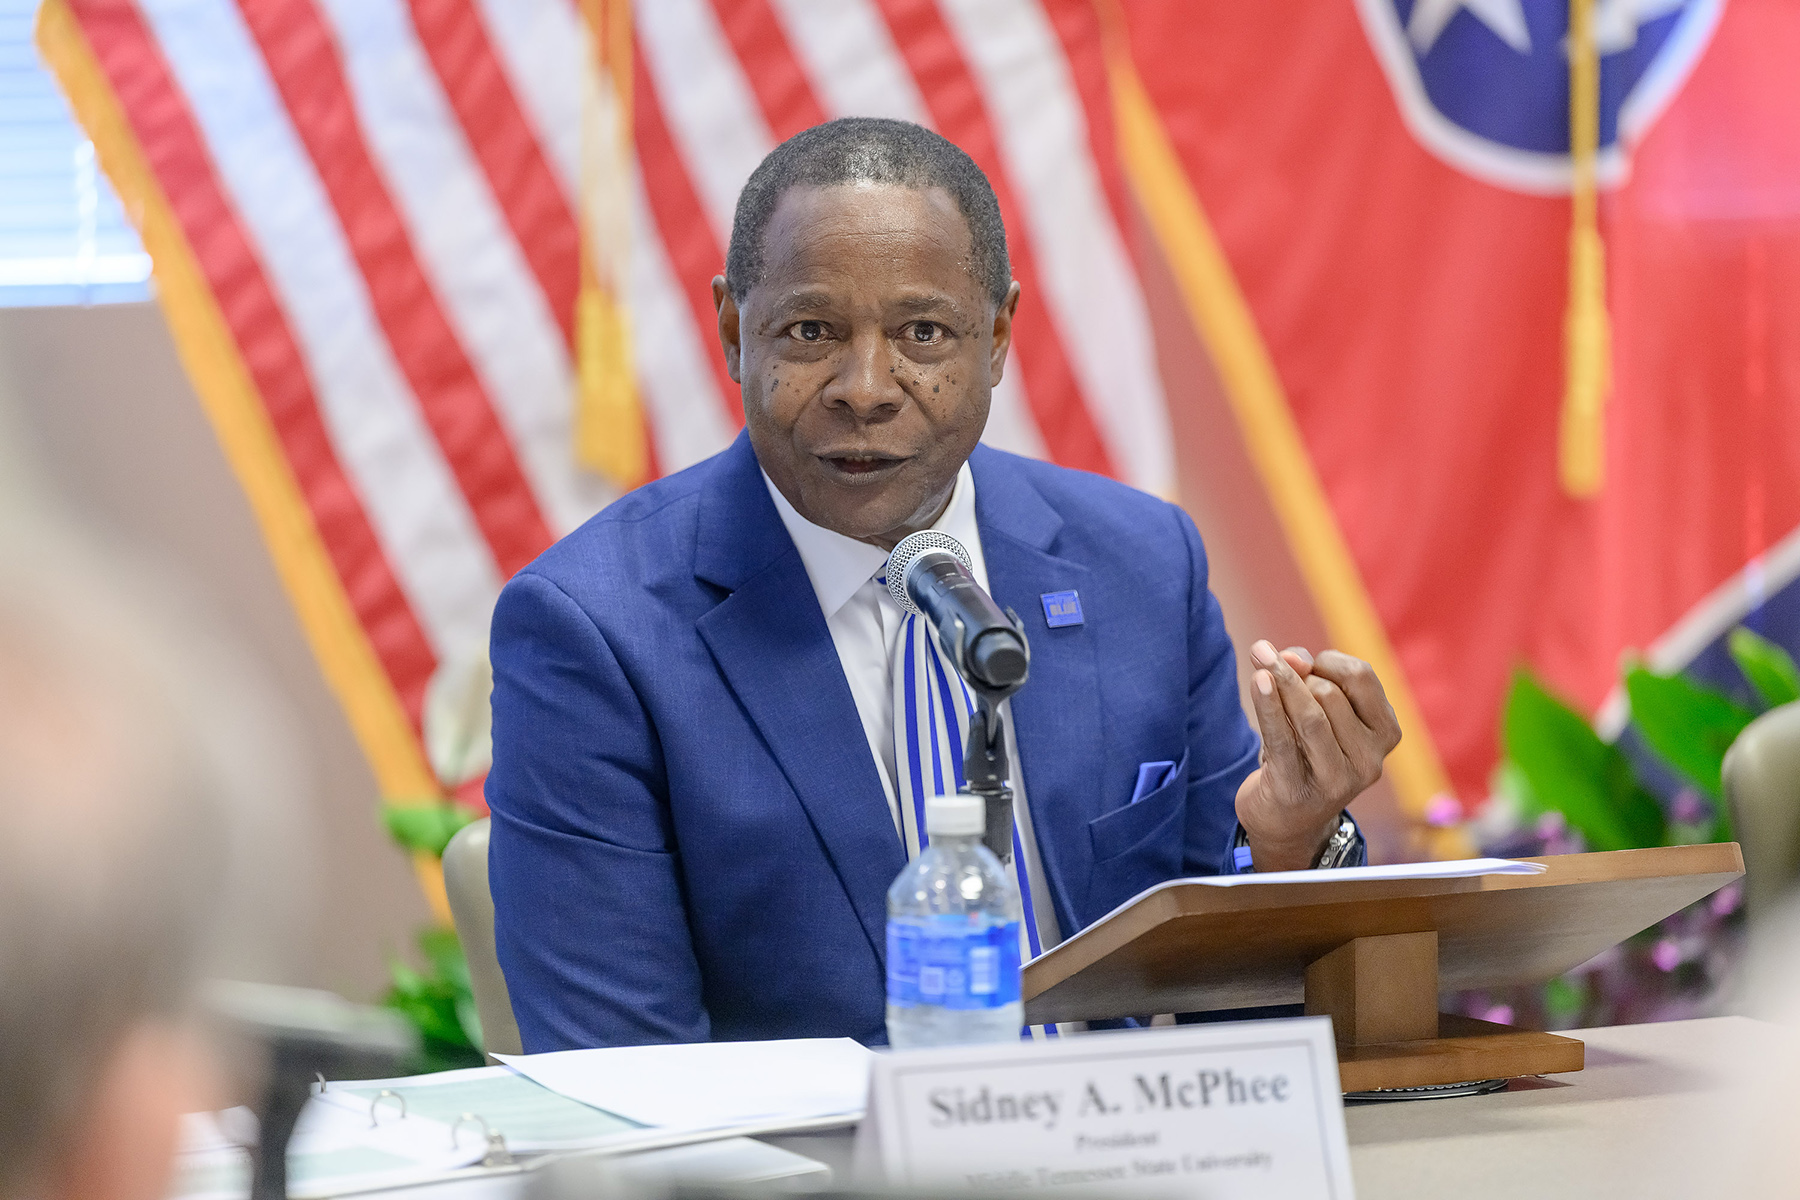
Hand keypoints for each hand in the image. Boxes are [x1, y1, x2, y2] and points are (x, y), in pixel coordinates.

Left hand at [1235, 641, 1400, 871]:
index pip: (1361, 677)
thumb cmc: (1303, 753)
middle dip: (1296, 675)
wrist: (1286, 819)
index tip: (1303, 665)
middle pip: (1330, 694)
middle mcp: (1370, 759)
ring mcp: (1337, 780)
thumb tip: (1289, 657)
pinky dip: (1267, 704)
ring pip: (1310, 715)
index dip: (1327, 660)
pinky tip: (1257, 681)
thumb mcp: (1316, 712)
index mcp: (1386, 733)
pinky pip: (1281, 738)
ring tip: (1258, 658)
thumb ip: (1308, 675)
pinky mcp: (1299, 790)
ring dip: (1280, 682)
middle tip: (1272, 672)